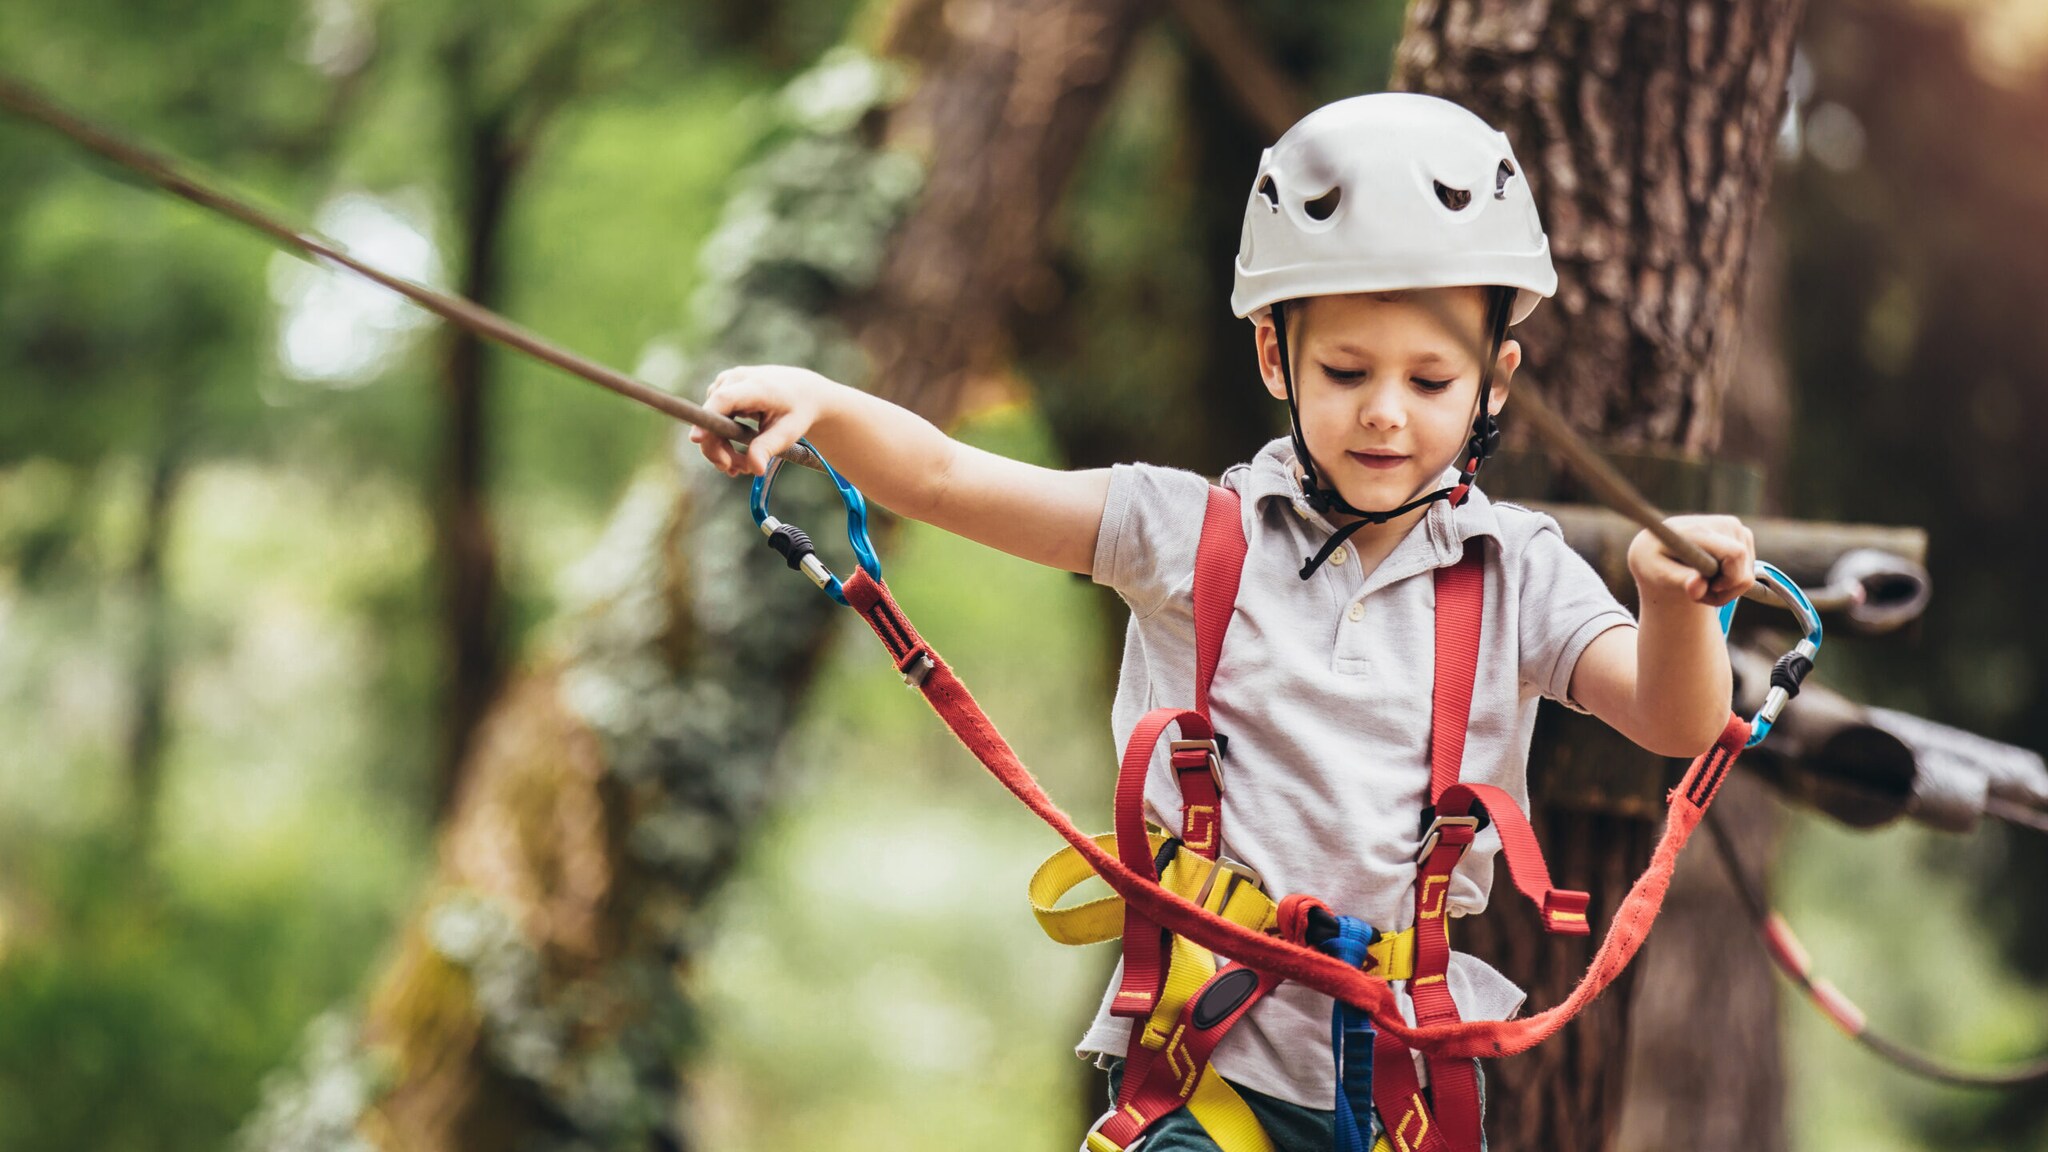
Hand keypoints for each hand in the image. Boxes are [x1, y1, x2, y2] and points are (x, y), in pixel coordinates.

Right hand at [687, 365, 840, 476]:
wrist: (802, 391)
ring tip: (744, 465)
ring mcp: (726, 382)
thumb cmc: (798, 410)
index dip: (707, 420)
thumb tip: (755, 469)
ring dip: (722, 447)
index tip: (696, 439)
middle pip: (711, 416)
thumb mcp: (789, 431)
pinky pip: (713, 418)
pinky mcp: (722, 390)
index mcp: (757, 386)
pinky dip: (722, 439)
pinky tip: (736, 456)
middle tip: (735, 471)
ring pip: (709, 421)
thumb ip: (769, 447)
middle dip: (717, 449)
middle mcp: (735, 379)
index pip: (723, 400)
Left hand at [1628, 514, 1755, 607]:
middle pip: (1743, 572)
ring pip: (1747, 574)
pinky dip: (1731, 580)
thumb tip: (1698, 586)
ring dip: (1725, 587)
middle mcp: (1722, 524)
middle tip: (1697, 593)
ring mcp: (1735, 527)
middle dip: (1724, 591)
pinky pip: (1747, 570)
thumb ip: (1679, 581)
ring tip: (1699, 582)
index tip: (1707, 588)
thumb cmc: (1654, 561)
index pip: (1735, 554)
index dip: (1729, 580)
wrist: (1655, 544)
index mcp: (1699, 530)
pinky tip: (1710, 574)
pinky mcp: (1742, 533)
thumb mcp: (1657, 574)